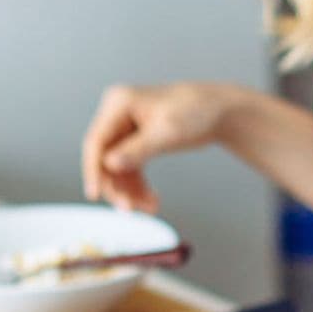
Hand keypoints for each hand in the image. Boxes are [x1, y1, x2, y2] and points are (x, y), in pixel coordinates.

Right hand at [81, 82, 233, 211]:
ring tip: (149, 207)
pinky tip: (151, 200)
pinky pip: (130, 169)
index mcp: (119, 103)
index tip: (94, 194)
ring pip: (117, 168)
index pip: (96, 141)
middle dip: (117, 186)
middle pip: (104, 157)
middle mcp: (117, 114)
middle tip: (129, 209)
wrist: (219, 111)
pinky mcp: (136, 141)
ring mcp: (126, 128)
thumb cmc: (197, 112)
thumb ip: (137, 150)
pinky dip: (139, 186)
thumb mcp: (167, 132)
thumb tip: (110, 164)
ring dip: (130, 191)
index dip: (93, 170)